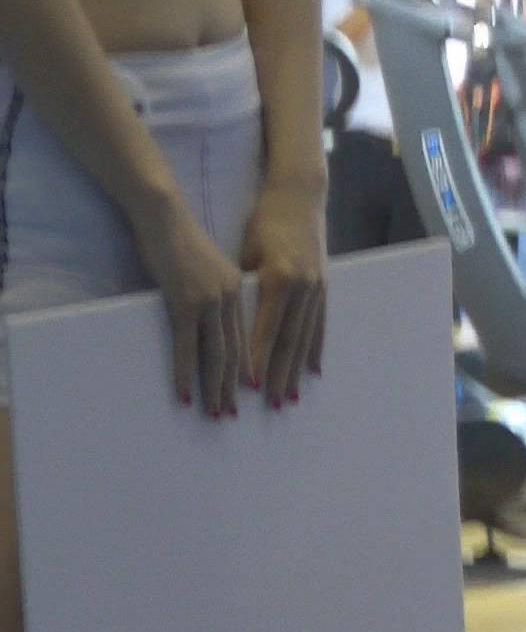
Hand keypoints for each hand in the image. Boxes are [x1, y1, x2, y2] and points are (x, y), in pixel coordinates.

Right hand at [134, 190, 249, 415]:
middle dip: (235, 389)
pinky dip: (185, 373)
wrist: (164, 215)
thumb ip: (219, 294)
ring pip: (216, 354)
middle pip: (237, 353)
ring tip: (213, 413)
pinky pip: (186, 346)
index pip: (250, 338)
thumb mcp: (209, 269)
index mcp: (242, 290)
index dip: (253, 369)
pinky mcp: (185, 301)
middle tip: (232, 415)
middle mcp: (232, 297)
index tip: (255, 394)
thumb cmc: (181, 240)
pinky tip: (184, 394)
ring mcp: (210, 300)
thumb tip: (214, 322)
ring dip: (214, 389)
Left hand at [239, 177, 328, 407]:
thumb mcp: (247, 254)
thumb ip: (244, 290)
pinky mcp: (324, 287)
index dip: (257, 361)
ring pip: (305, 338)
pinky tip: (312, 371)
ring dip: (297, 371)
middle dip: (279, 376)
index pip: (264, 330)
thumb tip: (231, 324)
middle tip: (272, 406)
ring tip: (291, 398)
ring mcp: (317, 289)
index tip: (248, 387)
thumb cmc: (264, 223)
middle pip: (288, 341)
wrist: (299, 196)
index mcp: (279, 279)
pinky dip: (315, 350)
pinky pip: (320, 325)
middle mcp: (302, 288)